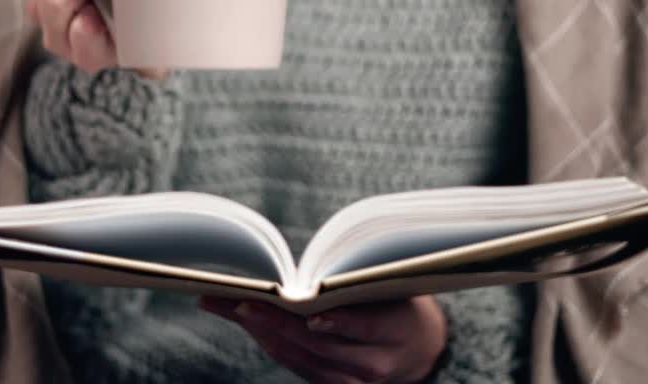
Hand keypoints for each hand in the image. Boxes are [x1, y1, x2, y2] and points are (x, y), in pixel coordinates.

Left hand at [200, 296, 447, 383]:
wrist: (419, 348)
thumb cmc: (401, 303)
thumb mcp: (394, 285)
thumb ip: (363, 280)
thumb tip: (317, 273)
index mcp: (396, 332)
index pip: (363, 327)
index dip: (336, 321)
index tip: (308, 312)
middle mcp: (373, 364)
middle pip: (318, 344)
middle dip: (276, 322)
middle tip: (242, 300)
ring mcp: (352, 382)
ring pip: (300, 357)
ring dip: (261, 331)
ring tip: (229, 305)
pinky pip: (296, 365)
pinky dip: (270, 342)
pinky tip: (248, 322)